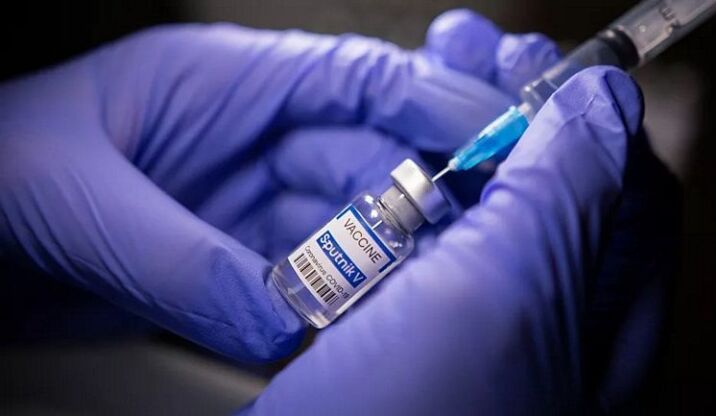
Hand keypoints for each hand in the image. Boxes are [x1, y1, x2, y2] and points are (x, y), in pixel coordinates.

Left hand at [0, 21, 516, 359]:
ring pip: (343, 228)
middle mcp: (248, 140)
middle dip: (416, 197)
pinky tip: (349, 324)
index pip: (356, 78)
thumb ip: (184, 259)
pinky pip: (300, 282)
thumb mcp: (78, 196)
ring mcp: (242, 206)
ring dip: (377, 261)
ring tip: (410, 291)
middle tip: (461, 237)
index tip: (496, 132)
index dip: (435, 98)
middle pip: (366, 159)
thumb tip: (280, 319)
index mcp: (225, 83)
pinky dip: (327, 305)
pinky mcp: (227, 264)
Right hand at [244, 10, 678, 413]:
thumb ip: (561, 197)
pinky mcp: (404, 327)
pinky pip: (424, 237)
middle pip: (554, 189)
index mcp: (599, 331)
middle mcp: (544, 329)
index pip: (629, 193)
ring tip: (427, 66)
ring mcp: (470, 328)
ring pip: (486, 207)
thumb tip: (603, 102)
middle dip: (517, 104)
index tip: (542, 59)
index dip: (591, 114)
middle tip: (474, 46)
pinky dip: (409, 181)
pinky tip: (381, 144)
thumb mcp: (498, 301)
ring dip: (460, 130)